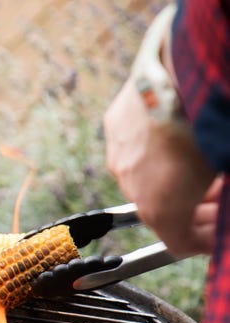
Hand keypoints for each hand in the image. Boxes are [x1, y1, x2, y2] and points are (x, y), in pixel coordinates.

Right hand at [104, 79, 216, 255]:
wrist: (185, 70)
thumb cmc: (211, 123)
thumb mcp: (223, 165)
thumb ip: (220, 197)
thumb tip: (223, 211)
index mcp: (160, 207)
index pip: (178, 242)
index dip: (203, 241)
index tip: (219, 234)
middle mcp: (131, 185)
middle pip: (159, 211)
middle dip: (192, 211)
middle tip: (220, 201)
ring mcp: (119, 153)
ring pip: (143, 179)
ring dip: (172, 181)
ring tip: (205, 169)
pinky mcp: (115, 124)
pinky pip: (134, 148)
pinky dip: (156, 151)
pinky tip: (179, 137)